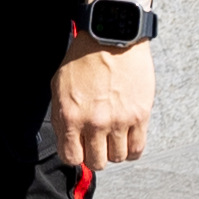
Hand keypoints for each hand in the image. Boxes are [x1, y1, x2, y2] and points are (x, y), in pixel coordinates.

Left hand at [51, 40, 153, 173]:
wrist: (112, 36)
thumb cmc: (84, 57)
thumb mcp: (58, 86)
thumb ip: (61, 116)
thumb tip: (67, 139)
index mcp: (70, 116)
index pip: (71, 157)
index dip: (76, 154)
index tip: (80, 148)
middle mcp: (94, 122)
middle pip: (96, 162)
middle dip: (95, 154)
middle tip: (98, 142)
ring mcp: (119, 120)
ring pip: (117, 158)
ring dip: (114, 151)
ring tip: (114, 137)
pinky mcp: (140, 115)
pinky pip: (137, 149)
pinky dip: (132, 150)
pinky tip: (128, 139)